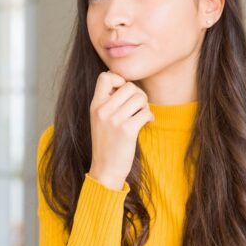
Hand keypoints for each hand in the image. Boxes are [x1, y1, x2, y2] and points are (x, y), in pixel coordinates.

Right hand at [88, 72, 153, 189]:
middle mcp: (103, 110)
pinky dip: (149, 117)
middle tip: (138, 107)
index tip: (123, 93)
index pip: (105, 76)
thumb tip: (126, 83)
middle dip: (138, 94)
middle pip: (129, 86)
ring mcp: (114, 120)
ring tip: (142, 115)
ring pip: (140, 97)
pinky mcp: (127, 130)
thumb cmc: (107, 143)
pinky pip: (145, 112)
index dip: (119, 80)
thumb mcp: (100, 119)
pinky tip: (147, 123)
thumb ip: (108, 101)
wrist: (106, 169)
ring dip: (145, 106)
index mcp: (95, 105)